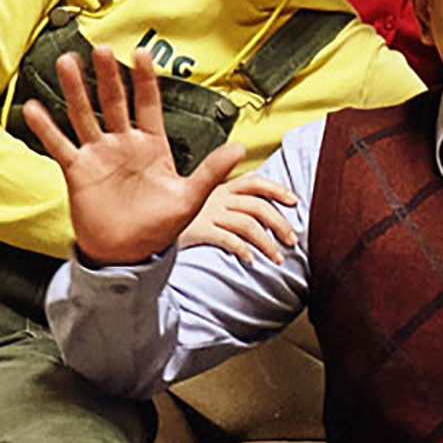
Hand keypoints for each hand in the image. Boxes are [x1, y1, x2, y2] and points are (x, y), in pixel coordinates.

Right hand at [22, 48, 244, 266]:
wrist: (128, 254)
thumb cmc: (160, 227)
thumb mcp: (190, 199)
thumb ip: (210, 172)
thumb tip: (239, 148)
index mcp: (152, 145)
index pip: (148, 103)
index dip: (144, 79)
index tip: (141, 53)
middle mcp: (123, 144)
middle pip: (113, 102)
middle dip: (107, 75)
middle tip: (100, 48)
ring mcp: (98, 155)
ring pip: (84, 115)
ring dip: (74, 90)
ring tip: (66, 62)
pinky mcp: (77, 171)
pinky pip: (59, 145)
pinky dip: (46, 127)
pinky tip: (34, 108)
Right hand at [177, 172, 299, 264]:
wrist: (147, 226)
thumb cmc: (181, 219)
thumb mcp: (205, 203)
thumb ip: (230, 206)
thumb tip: (264, 219)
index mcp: (220, 188)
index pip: (255, 181)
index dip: (277, 189)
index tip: (294, 201)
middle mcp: (216, 198)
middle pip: (258, 206)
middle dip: (280, 223)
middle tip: (292, 241)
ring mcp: (207, 214)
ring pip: (248, 225)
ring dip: (267, 243)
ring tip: (277, 258)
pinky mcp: (198, 231)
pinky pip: (227, 239)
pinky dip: (243, 250)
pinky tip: (250, 260)